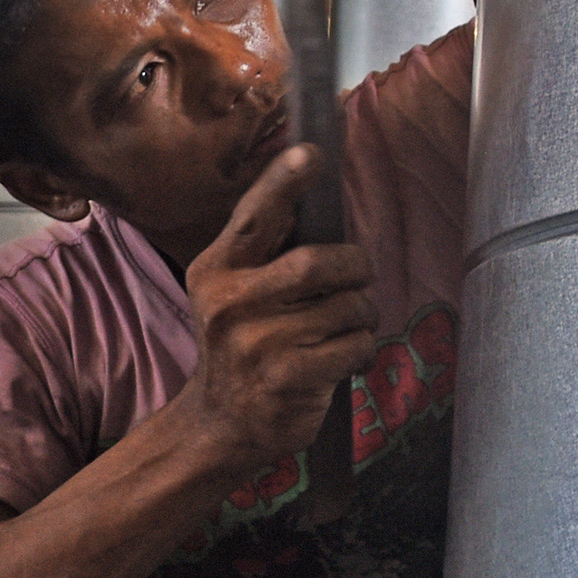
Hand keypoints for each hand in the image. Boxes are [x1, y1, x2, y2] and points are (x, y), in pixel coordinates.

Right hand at [174, 147, 378, 477]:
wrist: (219, 424)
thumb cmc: (242, 344)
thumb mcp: (233, 293)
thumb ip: (266, 250)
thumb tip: (314, 189)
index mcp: (216, 271)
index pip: (254, 217)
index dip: (285, 183)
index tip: (311, 152)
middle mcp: (230, 304)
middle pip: (316, 262)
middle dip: (354, 266)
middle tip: (358, 276)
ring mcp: (258, 344)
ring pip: (347, 306)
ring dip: (361, 314)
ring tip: (345, 327)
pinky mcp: (287, 378)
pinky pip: (354, 346)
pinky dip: (361, 349)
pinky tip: (341, 358)